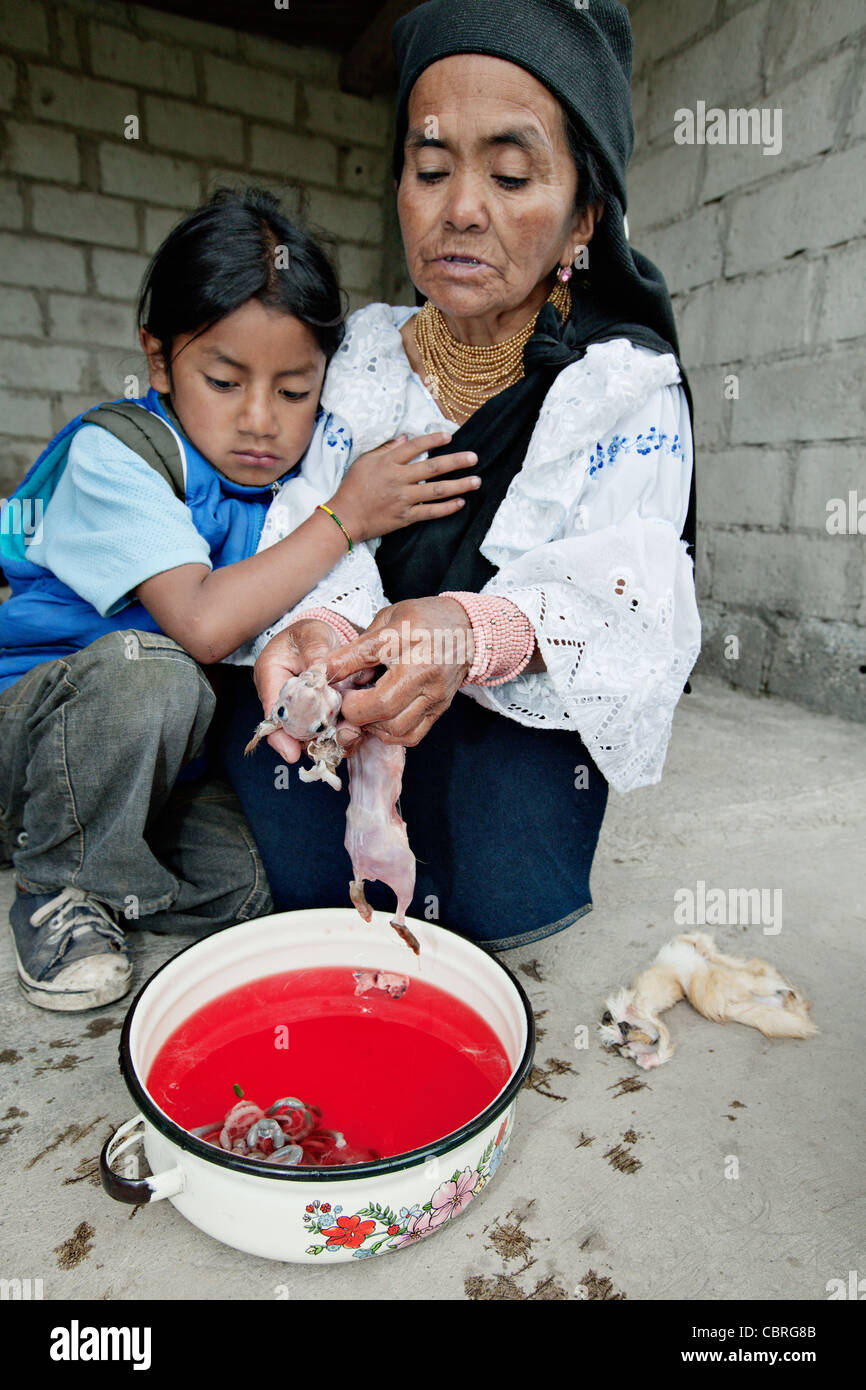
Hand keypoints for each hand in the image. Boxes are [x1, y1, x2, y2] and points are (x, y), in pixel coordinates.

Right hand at [253, 618, 345, 761]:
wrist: (320, 637)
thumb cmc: (310, 634)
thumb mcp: (312, 636)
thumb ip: (316, 654)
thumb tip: (320, 674)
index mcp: (271, 677)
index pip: (272, 712)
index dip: (281, 735)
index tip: (293, 752)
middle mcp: (282, 699)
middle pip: (291, 730)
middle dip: (311, 741)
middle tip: (333, 744)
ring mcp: (300, 710)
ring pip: (311, 734)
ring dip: (330, 739)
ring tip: (350, 737)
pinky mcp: (318, 714)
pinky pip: (326, 730)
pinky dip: (340, 733)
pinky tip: (356, 733)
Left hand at [320, 597, 474, 747]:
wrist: (466, 629)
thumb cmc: (423, 620)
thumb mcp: (388, 620)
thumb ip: (359, 648)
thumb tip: (329, 672)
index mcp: (408, 641)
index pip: (369, 659)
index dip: (341, 676)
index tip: (326, 682)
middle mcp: (425, 672)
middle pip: (383, 707)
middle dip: (355, 710)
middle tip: (345, 701)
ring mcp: (435, 694)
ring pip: (396, 728)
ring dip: (371, 725)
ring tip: (363, 710)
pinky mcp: (440, 709)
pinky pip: (411, 736)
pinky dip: (390, 734)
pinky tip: (380, 720)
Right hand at [329, 432, 480, 541]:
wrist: (345, 517)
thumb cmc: (352, 487)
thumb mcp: (364, 461)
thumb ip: (386, 449)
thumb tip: (405, 437)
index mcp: (388, 463)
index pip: (414, 447)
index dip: (433, 440)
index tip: (449, 437)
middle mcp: (398, 479)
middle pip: (432, 468)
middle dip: (456, 462)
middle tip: (474, 458)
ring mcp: (403, 499)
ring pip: (436, 491)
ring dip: (459, 485)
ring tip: (476, 481)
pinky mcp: (405, 517)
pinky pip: (430, 512)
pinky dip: (446, 508)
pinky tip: (460, 503)